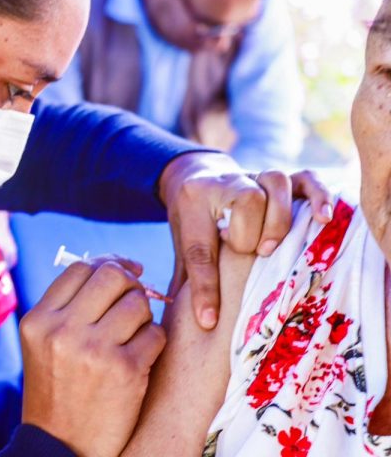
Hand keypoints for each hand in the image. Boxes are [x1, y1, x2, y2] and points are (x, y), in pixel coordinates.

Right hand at [20, 256, 165, 456]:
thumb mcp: (43, 345)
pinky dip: (153, 342)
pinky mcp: (126, 371)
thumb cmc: (56, 391)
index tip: (123, 271)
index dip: (106, 263)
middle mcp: (63, 330)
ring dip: (142, 316)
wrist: (62, 446)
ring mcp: (95, 350)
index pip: (79, 268)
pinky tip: (139, 358)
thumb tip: (112, 266)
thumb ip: (66, 307)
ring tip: (132, 335)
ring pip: (138, 303)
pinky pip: (155, 333)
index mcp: (38, 321)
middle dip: (130, 283)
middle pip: (112, 275)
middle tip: (135, 298)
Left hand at [159, 152, 331, 329]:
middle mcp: (222, 185)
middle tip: (251, 257)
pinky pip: (303, 178)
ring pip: (274, 184)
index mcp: (191, 205)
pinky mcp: (275, 179)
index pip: (199, 250)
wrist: (193, 174)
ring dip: (278, 219)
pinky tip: (322, 219)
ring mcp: (252, 177)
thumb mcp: (178, 245)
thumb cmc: (190, 222)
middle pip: (245, 205)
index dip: (205, 290)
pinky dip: (317, 196)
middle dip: (247, 239)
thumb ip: (183, 279)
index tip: (208, 321)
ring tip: (271, 248)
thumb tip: (182, 327)